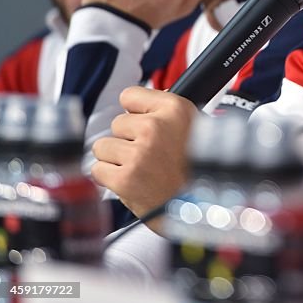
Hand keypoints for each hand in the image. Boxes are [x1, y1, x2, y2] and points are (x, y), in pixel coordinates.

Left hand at [91, 87, 197, 227]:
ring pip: (103, 146)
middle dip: (128, 138)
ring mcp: (139, 153)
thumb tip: (133, 108)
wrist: (204, 206)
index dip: (136, 112)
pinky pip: (98, 169)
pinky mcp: (125, 178)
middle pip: (117, 123)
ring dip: (117, 158)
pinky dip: (110, 177)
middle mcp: (156, 127)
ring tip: (141, 169)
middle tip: (150, 154)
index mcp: (175, 109)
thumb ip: (163, 113)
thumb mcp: (193, 126)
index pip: (130, 96)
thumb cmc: (200, 168)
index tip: (143, 123)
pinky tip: (132, 181)